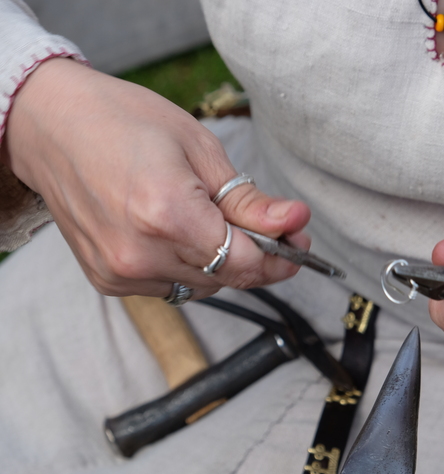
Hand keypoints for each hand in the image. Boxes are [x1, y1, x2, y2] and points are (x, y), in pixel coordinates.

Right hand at [1, 58, 309, 298]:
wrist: (50, 126)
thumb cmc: (125, 123)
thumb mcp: (200, 148)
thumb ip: (249, 200)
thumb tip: (295, 223)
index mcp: (167, 213)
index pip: (246, 262)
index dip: (280, 257)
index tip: (298, 242)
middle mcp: (140, 253)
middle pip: (228, 277)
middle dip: (258, 257)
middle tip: (272, 227)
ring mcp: (120, 271)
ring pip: (203, 286)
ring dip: (222, 263)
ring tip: (214, 220)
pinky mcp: (108, 279)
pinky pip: (170, 285)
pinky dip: (188, 266)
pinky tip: (179, 233)